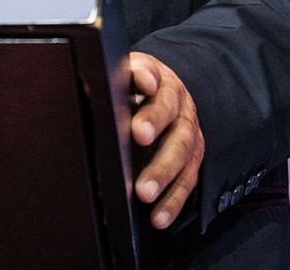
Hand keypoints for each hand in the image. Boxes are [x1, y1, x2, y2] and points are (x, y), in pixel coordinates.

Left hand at [125, 51, 203, 230]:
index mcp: (157, 78)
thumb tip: (96, 83)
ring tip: (145, 194)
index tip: (143, 86)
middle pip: (172, 116)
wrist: (159, 98)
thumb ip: (112, 80)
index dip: (145, 78)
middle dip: (156, 128)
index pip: (151, 73)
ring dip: (164, 174)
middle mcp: (178, 103)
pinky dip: (173, 201)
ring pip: (183, 152)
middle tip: (140, 140)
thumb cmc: (131, 91)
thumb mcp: (121, 78)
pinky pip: (187, 181)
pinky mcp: (193, 159)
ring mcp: (189, 132)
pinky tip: (158, 216)